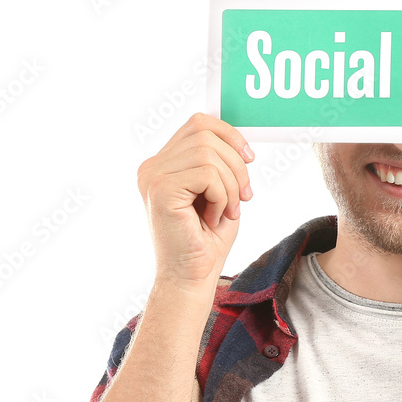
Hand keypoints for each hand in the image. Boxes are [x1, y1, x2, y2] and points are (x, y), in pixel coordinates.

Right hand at [137, 113, 254, 288]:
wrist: (191, 277)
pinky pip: (207, 174)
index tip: (249, 160)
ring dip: (230, 184)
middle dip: (235, 164)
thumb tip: (239, 137)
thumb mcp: (220, 192)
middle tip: (243, 196)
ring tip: (226, 211)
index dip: (229, 134)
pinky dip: (222, 196)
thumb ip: (221, 162)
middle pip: (205, 133)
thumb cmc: (207, 240)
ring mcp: (152, 177)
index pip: (198, 123)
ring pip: (208, 153)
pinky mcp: (160, 190)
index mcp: (163, 164)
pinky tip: (214, 217)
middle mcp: (152, 167)